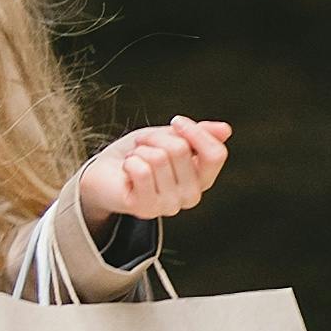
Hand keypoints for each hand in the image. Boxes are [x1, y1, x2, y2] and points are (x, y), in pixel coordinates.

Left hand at [72, 116, 234, 227]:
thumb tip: (225, 130)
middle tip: (144, 144)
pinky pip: (141, 170)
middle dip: (157, 137)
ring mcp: (169, 206)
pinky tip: (127, 171)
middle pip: (181, 150)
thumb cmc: (140, 154)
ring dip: (141, 149)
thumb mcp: (171, 137)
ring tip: (135, 157)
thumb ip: (198, 135)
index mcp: (203, 178)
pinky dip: (130, 162)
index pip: (216, 154)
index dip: (196, 131)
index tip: (176, 121)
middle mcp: (191, 196)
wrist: (105, 173)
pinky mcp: (146, 209)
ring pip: (159, 157)